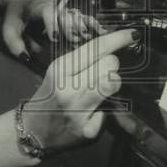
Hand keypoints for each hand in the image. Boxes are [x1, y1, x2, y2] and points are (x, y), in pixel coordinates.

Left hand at [1, 0, 105, 61]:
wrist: (21, 1)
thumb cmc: (16, 14)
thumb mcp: (9, 28)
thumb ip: (14, 43)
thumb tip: (25, 57)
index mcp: (40, 6)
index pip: (48, 12)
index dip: (52, 23)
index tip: (54, 37)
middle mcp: (56, 6)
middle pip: (67, 15)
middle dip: (72, 28)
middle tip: (77, 41)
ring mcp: (65, 10)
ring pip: (78, 17)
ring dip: (85, 28)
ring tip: (95, 38)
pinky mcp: (70, 15)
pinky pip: (84, 19)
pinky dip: (93, 25)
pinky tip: (102, 32)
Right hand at [20, 28, 137, 153]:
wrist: (32, 132)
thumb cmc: (49, 96)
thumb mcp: (59, 72)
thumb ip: (82, 60)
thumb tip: (113, 47)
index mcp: (60, 69)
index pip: (96, 47)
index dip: (118, 38)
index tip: (133, 34)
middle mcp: (69, 89)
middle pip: (110, 64)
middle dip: (111, 66)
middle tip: (100, 73)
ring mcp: (78, 111)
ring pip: (113, 83)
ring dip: (111, 84)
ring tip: (100, 90)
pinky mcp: (88, 131)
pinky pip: (109, 111)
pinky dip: (103, 111)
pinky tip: (92, 114)